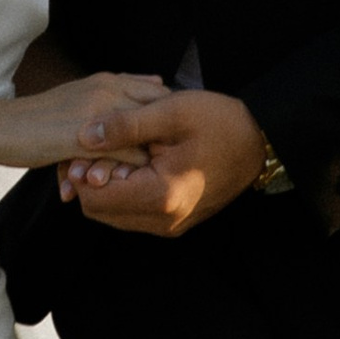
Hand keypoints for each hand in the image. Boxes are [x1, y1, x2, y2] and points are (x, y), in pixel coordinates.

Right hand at [0, 72, 168, 171]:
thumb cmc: (41, 117)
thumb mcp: (82, 94)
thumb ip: (118, 91)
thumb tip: (158, 83)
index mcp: (109, 80)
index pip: (161, 94)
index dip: (171, 121)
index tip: (170, 144)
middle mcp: (108, 91)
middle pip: (161, 115)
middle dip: (168, 141)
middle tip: (170, 165)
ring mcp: (98, 115)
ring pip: (145, 139)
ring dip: (149, 162)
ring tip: (149, 181)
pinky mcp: (84, 141)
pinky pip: (125, 160)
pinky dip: (130, 175)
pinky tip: (126, 187)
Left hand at [59, 87, 267, 236]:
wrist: (259, 142)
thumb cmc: (220, 122)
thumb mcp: (173, 112)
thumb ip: (125, 125)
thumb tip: (84, 135)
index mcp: (162, 195)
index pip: (94, 198)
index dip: (79, 173)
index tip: (84, 146)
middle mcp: (164, 221)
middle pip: (99, 211)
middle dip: (88, 181)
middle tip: (94, 149)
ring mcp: (170, 226)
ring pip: (113, 215)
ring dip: (105, 188)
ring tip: (114, 155)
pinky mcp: (175, 223)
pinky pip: (133, 215)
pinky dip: (123, 193)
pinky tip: (132, 166)